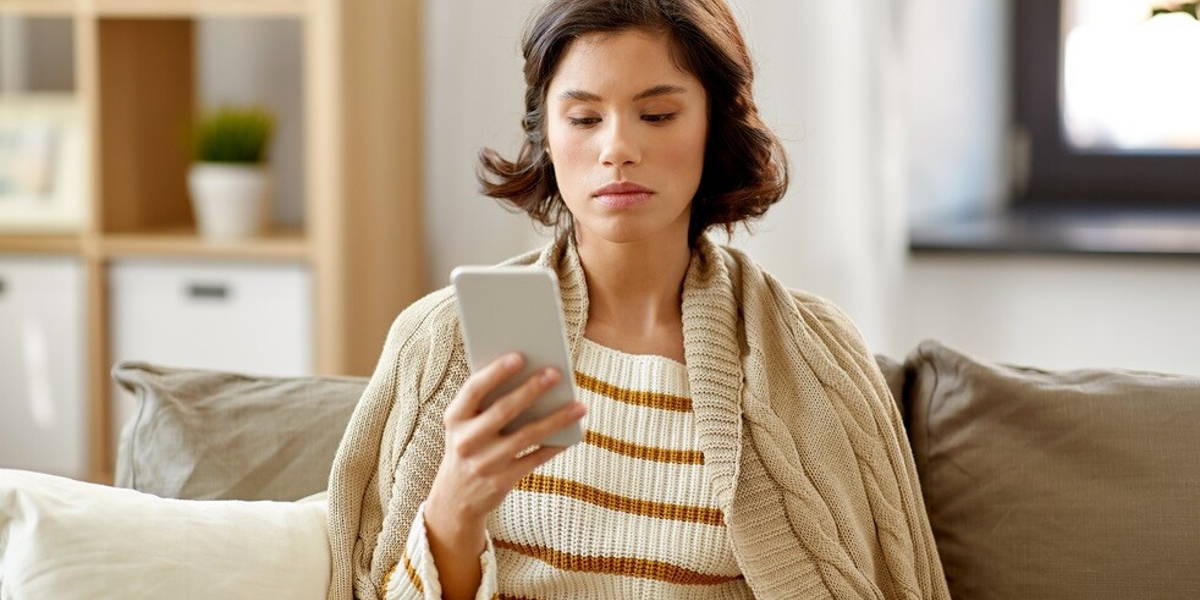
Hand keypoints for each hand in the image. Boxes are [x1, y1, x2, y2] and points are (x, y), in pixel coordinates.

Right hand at [425, 352, 585, 535]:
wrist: (455, 498)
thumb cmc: (470, 445)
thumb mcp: (466, 425)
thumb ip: (489, 402)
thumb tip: (534, 375)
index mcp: (455, 418)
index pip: (474, 390)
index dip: (495, 372)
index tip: (519, 356)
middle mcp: (466, 441)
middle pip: (504, 411)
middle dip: (531, 389)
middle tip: (556, 373)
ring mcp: (483, 464)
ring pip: (526, 436)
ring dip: (556, 419)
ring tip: (580, 406)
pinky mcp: (501, 482)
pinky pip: (535, 459)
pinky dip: (556, 445)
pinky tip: (575, 432)